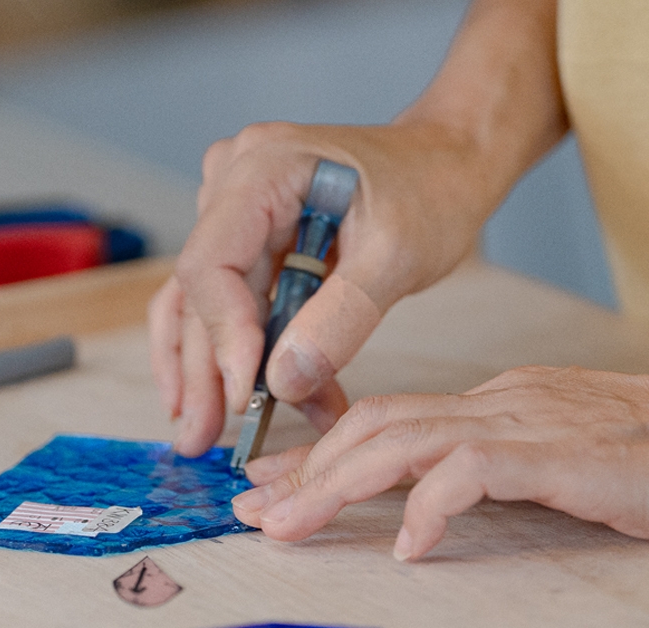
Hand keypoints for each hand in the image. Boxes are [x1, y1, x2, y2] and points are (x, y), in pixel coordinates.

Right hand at [150, 119, 497, 455]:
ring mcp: (235, 207)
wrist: (448, 166)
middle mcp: (234, 179)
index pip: (212, 262)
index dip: (224, 335)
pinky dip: (241, 353)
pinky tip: (238, 401)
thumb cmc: (432, 191)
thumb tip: (283, 382)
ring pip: (203, 302)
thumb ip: (341, 319)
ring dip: (211, 371)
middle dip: (207, 370)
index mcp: (265, 166)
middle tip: (204, 439)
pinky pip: (229, 301)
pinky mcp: (249, 236)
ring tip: (206, 435)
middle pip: (200, 290)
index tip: (247, 395)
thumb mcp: (397, 257)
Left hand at [231, 366, 648, 559]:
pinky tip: (407, 545)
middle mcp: (500, 402)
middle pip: (375, 424)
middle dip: (303, 469)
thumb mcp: (565, 461)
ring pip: (402, 439)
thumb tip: (435, 504)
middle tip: (249, 511)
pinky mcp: (562, 454)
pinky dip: (429, 505)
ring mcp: (528, 422)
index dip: (322, 455)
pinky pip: (473, 471)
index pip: (388, 418)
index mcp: (499, 402)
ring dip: (335, 485)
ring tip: (285, 527)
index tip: (273, 489)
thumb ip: (503, 470)